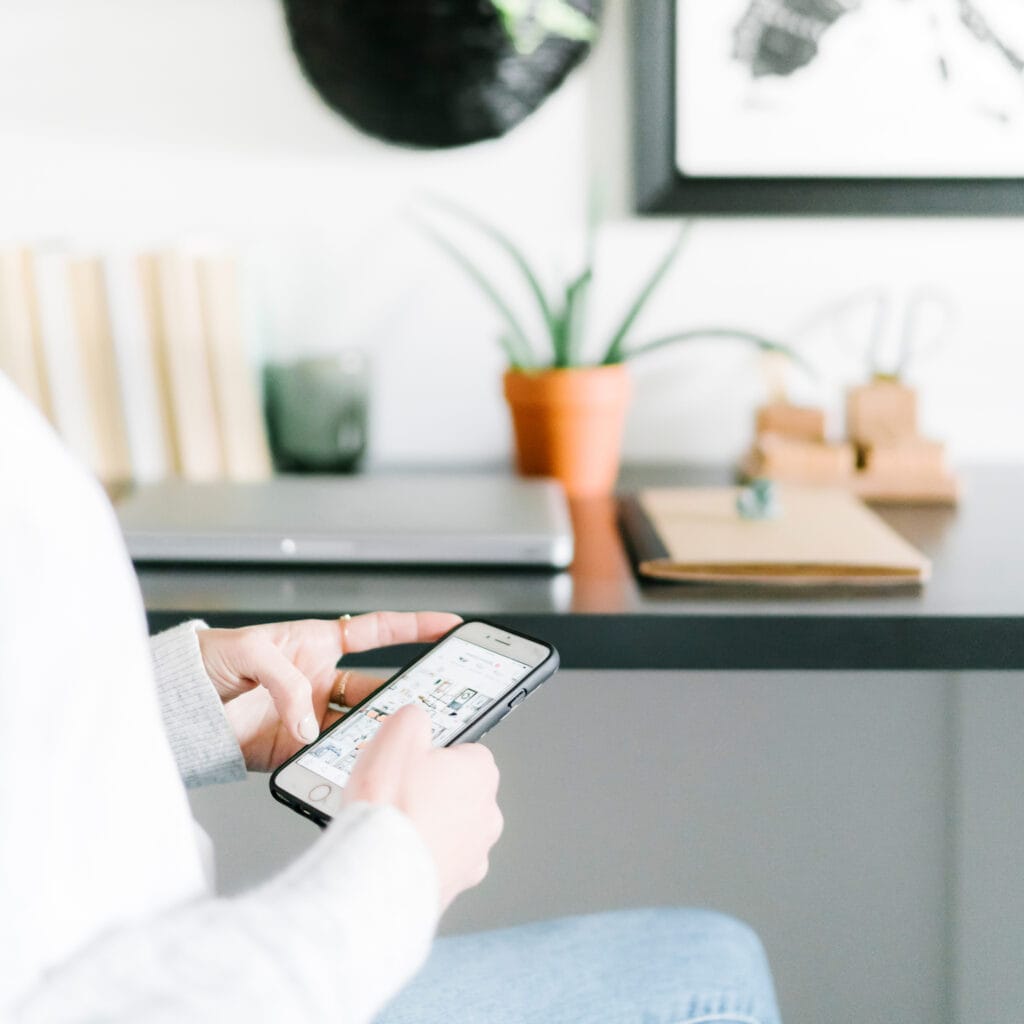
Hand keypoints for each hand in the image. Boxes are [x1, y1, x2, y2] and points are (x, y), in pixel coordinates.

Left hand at [197, 611, 460, 771]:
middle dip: (411, 692)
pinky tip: (356, 764)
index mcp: (317, 643)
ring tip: (400, 739)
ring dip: (380, 731)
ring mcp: (311, 718)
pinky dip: (345, 762)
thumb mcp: (248, 650)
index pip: (378, 632)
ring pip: (362, 725)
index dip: (416, 627)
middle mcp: (322, 681)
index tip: (451, 626)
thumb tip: (310, 725)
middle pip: (380, 686)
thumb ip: (286, 680)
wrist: (172, 708)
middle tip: (438, 700)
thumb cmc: (205, 662)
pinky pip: (330, 757)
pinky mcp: (295, 752)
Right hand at [345, 704, 502, 911]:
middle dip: (430, 791)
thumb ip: (414, 718)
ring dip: (426, 826)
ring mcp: (475, 853)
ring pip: (449, 829)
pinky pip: (437, 861)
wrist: (378, 875)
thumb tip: (416, 720)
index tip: (411, 761)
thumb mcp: (397, 734)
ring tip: (392, 825)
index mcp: (481, 773)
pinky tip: (395, 852)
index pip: (465, 751)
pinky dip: (420, 857)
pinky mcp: (457, 885)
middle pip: (458, 791)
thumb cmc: (391, 807)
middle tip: (397, 793)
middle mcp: (488, 814)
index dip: (432, 754)